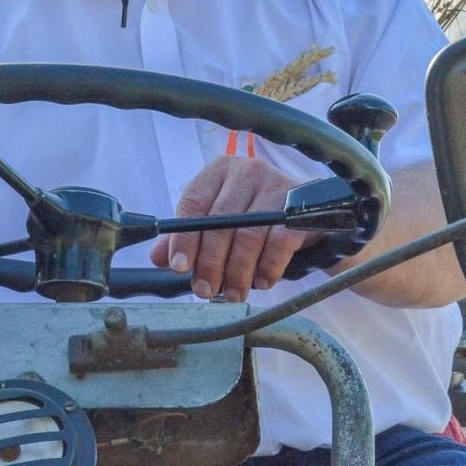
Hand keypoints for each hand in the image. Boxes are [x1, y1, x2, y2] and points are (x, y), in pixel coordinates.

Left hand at [148, 155, 313, 302]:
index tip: (179, 267)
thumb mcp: (218, 218)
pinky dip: (267, 267)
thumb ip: (188, 235)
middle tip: (205, 290)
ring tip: (232, 294)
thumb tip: (158, 258)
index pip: (193, 203)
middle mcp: (246, 171)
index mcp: (218, 171)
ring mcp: (275, 185)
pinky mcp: (299, 206)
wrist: (307, 209)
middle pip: (220, 222)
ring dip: (237, 272)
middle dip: (210, 263)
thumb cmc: (254, 212)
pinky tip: (261, 281)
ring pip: (248, 235)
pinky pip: (278, 242)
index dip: (183, 238)